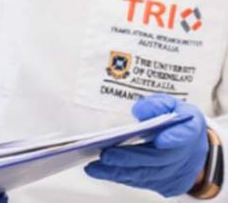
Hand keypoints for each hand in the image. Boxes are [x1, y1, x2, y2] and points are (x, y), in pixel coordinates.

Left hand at [85, 94, 208, 196]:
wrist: (193, 143)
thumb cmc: (176, 119)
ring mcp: (180, 173)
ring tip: (95, 167)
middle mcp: (189, 155)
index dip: (175, 138)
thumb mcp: (168, 102)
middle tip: (105, 156)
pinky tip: (105, 172)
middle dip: (130, 159)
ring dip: (120, 172)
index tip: (160, 140)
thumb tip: (140, 112)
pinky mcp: (169, 185)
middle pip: (159, 160)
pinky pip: (144, 183)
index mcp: (191, 129)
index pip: (185, 134)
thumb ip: (155, 104)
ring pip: (149, 176)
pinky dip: (124, 178)